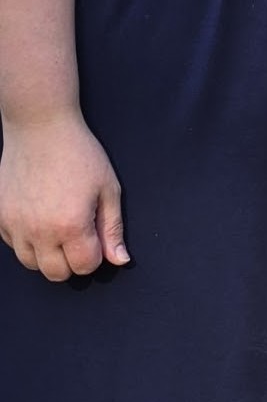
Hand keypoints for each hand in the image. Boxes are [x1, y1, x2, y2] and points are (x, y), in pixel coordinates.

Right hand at [0, 113, 127, 280]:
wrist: (40, 128)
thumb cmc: (78, 153)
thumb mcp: (107, 188)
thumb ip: (113, 228)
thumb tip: (120, 259)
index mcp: (71, 225)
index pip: (85, 267)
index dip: (95, 254)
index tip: (95, 235)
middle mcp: (39, 232)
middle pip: (56, 274)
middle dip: (72, 260)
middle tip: (78, 233)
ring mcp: (15, 226)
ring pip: (32, 264)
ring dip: (47, 254)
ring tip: (58, 226)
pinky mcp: (0, 218)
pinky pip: (13, 246)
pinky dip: (27, 240)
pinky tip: (39, 218)